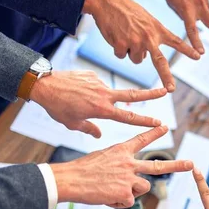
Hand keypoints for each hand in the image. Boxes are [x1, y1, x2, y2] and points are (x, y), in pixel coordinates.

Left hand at [30, 71, 166, 137]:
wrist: (43, 85)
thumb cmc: (57, 107)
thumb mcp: (72, 123)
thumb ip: (89, 129)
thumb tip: (99, 134)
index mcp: (102, 110)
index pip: (129, 117)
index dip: (145, 121)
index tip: (159, 122)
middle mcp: (104, 95)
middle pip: (134, 95)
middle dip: (151, 94)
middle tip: (165, 91)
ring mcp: (99, 83)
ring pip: (107, 92)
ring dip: (98, 98)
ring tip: (77, 100)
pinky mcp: (92, 74)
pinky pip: (95, 84)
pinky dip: (89, 90)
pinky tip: (74, 92)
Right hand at [51, 126, 192, 207]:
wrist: (71, 180)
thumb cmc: (82, 170)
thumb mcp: (102, 158)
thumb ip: (119, 165)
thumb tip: (129, 180)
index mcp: (121, 151)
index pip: (141, 139)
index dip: (154, 133)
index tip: (165, 126)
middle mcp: (129, 163)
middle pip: (158, 166)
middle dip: (177, 166)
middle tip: (191, 164)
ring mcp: (129, 178)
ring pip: (144, 187)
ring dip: (132, 191)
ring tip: (112, 189)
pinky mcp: (126, 193)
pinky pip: (129, 201)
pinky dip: (118, 202)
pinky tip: (106, 196)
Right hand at [83, 0, 199, 90]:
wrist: (107, 1)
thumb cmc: (126, 9)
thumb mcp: (145, 19)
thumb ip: (151, 37)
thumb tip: (144, 58)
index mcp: (157, 29)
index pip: (176, 41)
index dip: (187, 49)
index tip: (198, 56)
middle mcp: (149, 37)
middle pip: (160, 62)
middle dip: (166, 77)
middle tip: (171, 89)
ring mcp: (135, 42)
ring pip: (136, 60)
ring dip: (130, 52)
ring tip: (125, 35)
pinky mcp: (121, 45)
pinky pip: (121, 56)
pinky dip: (118, 49)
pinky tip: (116, 35)